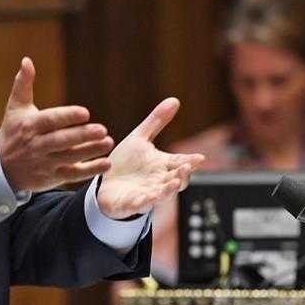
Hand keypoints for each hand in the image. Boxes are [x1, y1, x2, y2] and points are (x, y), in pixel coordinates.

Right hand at [0, 57, 114, 191]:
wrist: (1, 167)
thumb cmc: (13, 131)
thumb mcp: (15, 107)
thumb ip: (23, 84)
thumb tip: (27, 60)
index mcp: (30, 126)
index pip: (50, 121)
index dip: (67, 116)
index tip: (85, 112)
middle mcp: (37, 145)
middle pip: (61, 141)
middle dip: (82, 136)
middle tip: (102, 129)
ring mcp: (44, 163)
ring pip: (69, 158)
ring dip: (90, 151)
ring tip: (108, 142)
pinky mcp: (52, 177)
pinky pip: (72, 175)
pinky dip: (90, 170)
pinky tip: (106, 163)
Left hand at [96, 97, 204, 219]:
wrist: (104, 184)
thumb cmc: (126, 163)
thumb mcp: (140, 138)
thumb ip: (157, 121)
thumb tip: (175, 100)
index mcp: (163, 165)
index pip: (181, 162)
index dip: (191, 161)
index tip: (199, 158)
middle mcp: (158, 181)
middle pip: (176, 180)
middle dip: (183, 175)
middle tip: (187, 167)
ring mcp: (147, 194)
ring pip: (162, 194)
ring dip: (169, 190)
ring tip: (174, 183)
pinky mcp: (130, 204)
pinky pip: (139, 205)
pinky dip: (144, 202)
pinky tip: (147, 198)